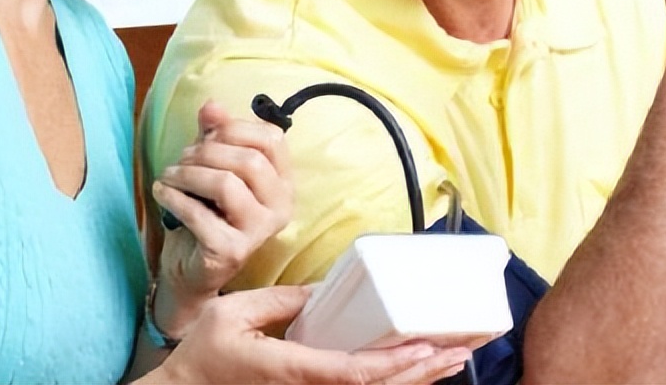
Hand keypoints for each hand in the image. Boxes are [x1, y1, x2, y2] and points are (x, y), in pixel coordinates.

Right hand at [151, 286, 470, 383]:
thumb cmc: (205, 353)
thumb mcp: (234, 312)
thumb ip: (281, 300)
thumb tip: (323, 288)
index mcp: (290, 369)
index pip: (351, 372)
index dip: (393, 363)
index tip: (426, 346)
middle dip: (421, 371)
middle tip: (460, 349)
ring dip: (415, 379)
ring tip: (452, 358)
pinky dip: (392, 381)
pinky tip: (415, 371)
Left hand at [152, 101, 292, 336]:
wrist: (189, 268)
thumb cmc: (204, 212)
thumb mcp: (210, 166)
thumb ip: (215, 135)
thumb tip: (212, 105)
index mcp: (282, 182)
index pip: (272, 139)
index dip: (235, 128)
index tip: (207, 135)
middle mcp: (280, 207)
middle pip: (249, 160)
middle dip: (206, 152)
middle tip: (181, 160)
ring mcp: (259, 232)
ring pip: (227, 184)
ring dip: (188, 174)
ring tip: (168, 177)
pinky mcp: (232, 251)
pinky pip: (201, 213)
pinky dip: (174, 197)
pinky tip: (162, 193)